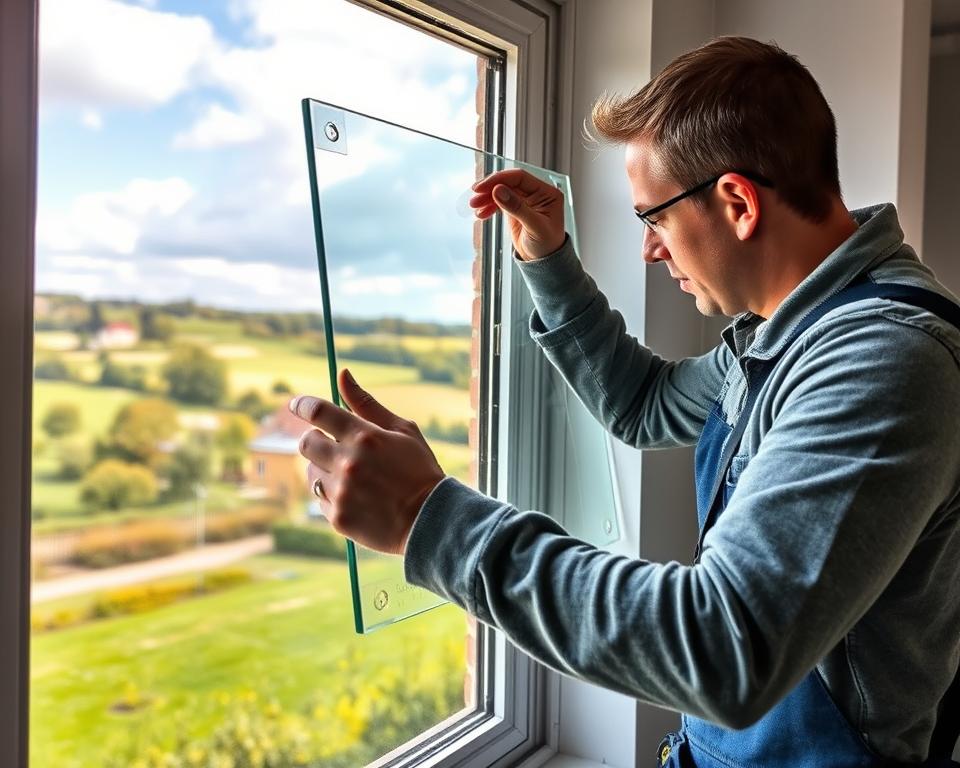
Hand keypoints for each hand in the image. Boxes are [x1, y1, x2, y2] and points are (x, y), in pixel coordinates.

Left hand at [290, 368, 444, 554]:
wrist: (431, 520)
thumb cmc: (419, 470)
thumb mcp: (402, 430)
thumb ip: (367, 404)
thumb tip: (342, 374)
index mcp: (365, 437)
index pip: (319, 412)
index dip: (303, 405)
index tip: (297, 405)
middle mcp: (349, 464)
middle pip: (307, 443)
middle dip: (316, 440)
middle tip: (333, 445)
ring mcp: (341, 492)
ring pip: (311, 472)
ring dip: (324, 469)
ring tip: (352, 476)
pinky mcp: (338, 517)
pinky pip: (320, 498)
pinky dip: (333, 494)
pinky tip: (356, 497)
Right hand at [469, 168, 565, 260]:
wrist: (543, 261)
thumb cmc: (546, 245)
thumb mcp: (534, 227)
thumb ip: (517, 208)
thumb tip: (497, 190)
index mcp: (546, 192)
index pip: (520, 178)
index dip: (499, 179)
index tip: (482, 188)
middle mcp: (536, 193)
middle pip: (508, 183)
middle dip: (490, 189)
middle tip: (474, 197)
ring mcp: (525, 200)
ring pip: (502, 191)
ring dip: (486, 197)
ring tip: (474, 206)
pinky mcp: (515, 208)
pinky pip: (499, 202)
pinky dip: (488, 206)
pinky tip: (480, 214)